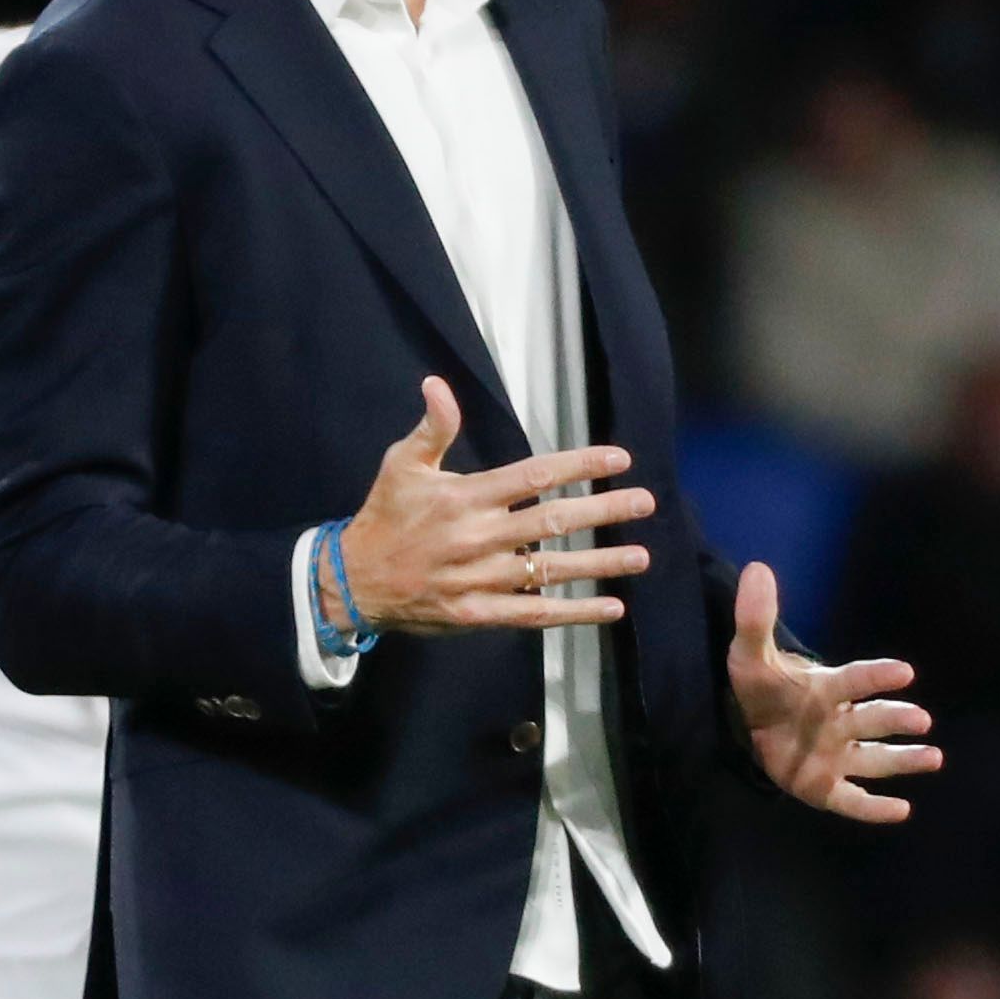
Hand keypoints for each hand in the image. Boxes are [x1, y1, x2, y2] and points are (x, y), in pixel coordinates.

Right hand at [332, 378, 655, 635]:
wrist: (353, 580)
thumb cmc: (384, 516)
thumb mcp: (402, 464)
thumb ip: (432, 428)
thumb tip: (438, 384)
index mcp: (466, 497)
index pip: (534, 476)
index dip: (580, 465)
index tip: (618, 460)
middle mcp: (479, 537)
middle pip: (553, 522)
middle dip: (604, 511)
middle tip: (646, 503)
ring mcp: (481, 579)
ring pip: (551, 570)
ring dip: (600, 564)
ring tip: (641, 557)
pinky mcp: (480, 614)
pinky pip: (535, 614)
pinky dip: (575, 612)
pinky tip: (611, 608)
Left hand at [724, 562, 939, 820]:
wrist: (743, 728)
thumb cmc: (760, 690)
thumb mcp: (750, 655)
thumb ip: (756, 618)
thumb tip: (756, 568)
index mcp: (824, 691)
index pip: (852, 681)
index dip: (875, 677)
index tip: (904, 671)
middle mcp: (838, 724)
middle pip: (871, 721)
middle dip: (895, 718)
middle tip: (921, 718)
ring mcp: (834, 757)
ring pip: (874, 759)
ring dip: (903, 759)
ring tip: (933, 757)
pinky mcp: (823, 788)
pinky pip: (853, 801)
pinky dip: (875, 809)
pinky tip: (902, 810)